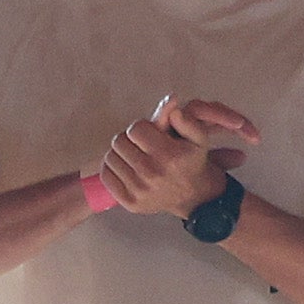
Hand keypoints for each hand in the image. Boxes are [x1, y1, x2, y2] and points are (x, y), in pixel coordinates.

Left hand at [90, 94, 255, 220]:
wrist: (193, 195)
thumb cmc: (191, 161)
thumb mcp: (197, 137)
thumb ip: (184, 118)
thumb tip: (171, 101)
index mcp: (169, 156)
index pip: (135, 128)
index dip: (142, 127)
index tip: (151, 134)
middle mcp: (152, 174)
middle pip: (119, 141)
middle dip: (130, 139)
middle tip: (142, 145)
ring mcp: (139, 190)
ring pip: (110, 157)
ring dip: (121, 153)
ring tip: (136, 157)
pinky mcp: (129, 202)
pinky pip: (106, 175)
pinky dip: (113, 169)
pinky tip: (128, 169)